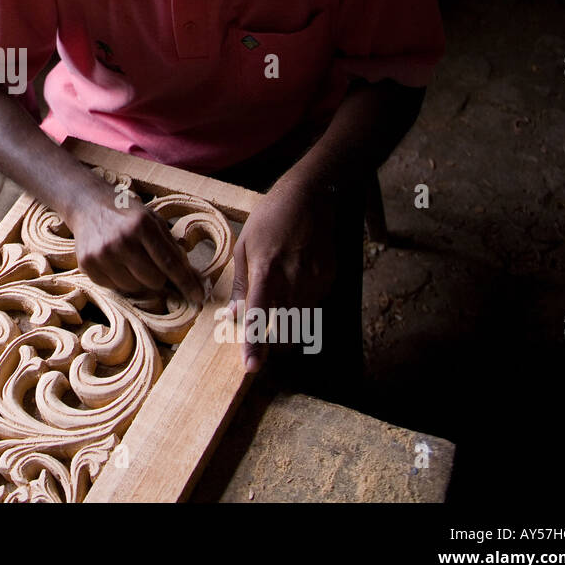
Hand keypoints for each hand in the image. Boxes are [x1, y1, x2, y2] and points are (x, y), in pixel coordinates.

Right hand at [66, 183, 204, 306]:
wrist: (87, 204)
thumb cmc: (126, 214)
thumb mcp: (152, 220)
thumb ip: (171, 246)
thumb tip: (194, 277)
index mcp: (142, 225)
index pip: (170, 262)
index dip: (186, 282)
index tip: (198, 296)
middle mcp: (122, 240)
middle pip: (154, 281)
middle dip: (158, 278)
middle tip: (150, 264)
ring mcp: (102, 254)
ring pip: (134, 288)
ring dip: (138, 280)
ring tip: (130, 261)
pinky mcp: (87, 264)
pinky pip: (114, 288)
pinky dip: (119, 280)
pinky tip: (115, 262)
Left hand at [228, 175, 336, 372]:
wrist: (311, 197)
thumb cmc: (270, 218)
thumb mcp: (244, 246)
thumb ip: (241, 284)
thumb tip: (234, 315)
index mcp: (266, 271)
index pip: (259, 317)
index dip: (255, 346)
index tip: (252, 367)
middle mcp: (293, 280)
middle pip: (286, 329)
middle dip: (275, 343)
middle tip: (266, 341)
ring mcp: (316, 281)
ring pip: (302, 320)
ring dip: (290, 324)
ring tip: (281, 301)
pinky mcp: (331, 279)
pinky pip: (314, 304)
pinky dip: (303, 305)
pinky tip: (297, 282)